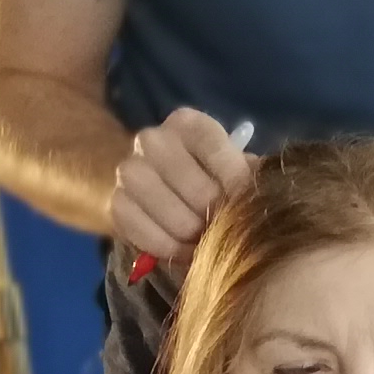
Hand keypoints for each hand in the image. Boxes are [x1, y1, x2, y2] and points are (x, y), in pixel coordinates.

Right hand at [107, 107, 255, 269]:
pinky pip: (142, 230)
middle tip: (225, 227)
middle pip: (190, 181)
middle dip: (213, 211)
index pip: (211, 143)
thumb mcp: (235, 169)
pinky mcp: (116, 203)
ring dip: (190, 231)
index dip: (233, 176)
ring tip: (205, 240)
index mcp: (187, 124)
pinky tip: (184, 250)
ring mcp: (129, 170)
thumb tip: (257, 196)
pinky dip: (168, 246)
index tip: (246, 200)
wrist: (163, 189)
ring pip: (165, 208)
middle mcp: (152, 140)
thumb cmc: (213, 179)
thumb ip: (248, 177)